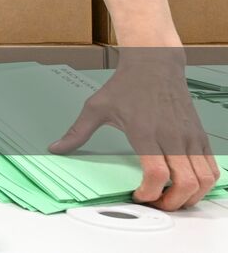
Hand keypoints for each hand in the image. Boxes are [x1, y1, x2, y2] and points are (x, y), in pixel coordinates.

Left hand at [49, 53, 220, 209]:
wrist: (154, 63)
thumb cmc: (126, 85)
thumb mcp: (96, 107)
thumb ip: (77, 132)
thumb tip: (55, 148)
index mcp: (144, 131)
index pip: (156, 173)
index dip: (150, 193)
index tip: (139, 196)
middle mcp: (171, 136)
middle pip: (185, 183)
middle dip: (172, 203)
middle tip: (157, 204)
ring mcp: (189, 137)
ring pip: (204, 179)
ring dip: (191, 197)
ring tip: (173, 198)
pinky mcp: (200, 136)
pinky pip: (212, 168)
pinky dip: (204, 184)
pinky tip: (187, 186)